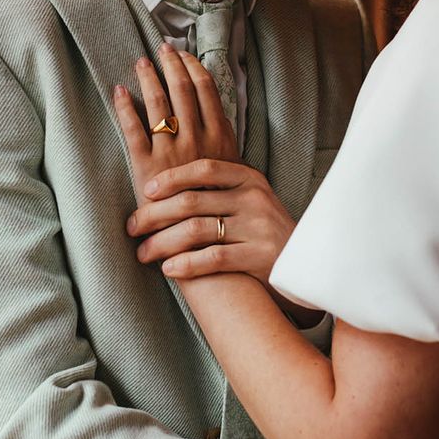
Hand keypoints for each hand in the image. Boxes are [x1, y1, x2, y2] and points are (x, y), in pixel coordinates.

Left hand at [113, 43, 238, 204]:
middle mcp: (197, 140)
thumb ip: (224, 145)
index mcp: (220, 138)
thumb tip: (216, 119)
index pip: (206, 91)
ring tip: (140, 62)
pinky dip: (125, 108)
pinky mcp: (147, 167)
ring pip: (158, 104)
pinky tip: (119, 92)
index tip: (184, 55)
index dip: (194, 68)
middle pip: (182, 90)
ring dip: (149, 78)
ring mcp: (171, 152)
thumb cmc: (221, 208)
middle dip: (171, 64)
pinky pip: (133, 130)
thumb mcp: (234, 172)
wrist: (207, 242)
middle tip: (161, 48)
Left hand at [127, 158, 294, 287]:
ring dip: (162, 242)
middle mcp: (254, 199)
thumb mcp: (252, 200)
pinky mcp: (259, 257)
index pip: (204, 169)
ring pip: (196, 230)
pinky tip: (168, 269)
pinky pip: (212, 258)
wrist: (306, 266)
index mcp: (250, 179)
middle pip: (192, 200)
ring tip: (143, 253)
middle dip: (154, 214)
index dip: (172, 177)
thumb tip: (167, 184)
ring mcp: (257, 227)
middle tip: (132, 227)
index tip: (146, 190)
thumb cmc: (267, 233)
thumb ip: (221, 189)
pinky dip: (185, 264)